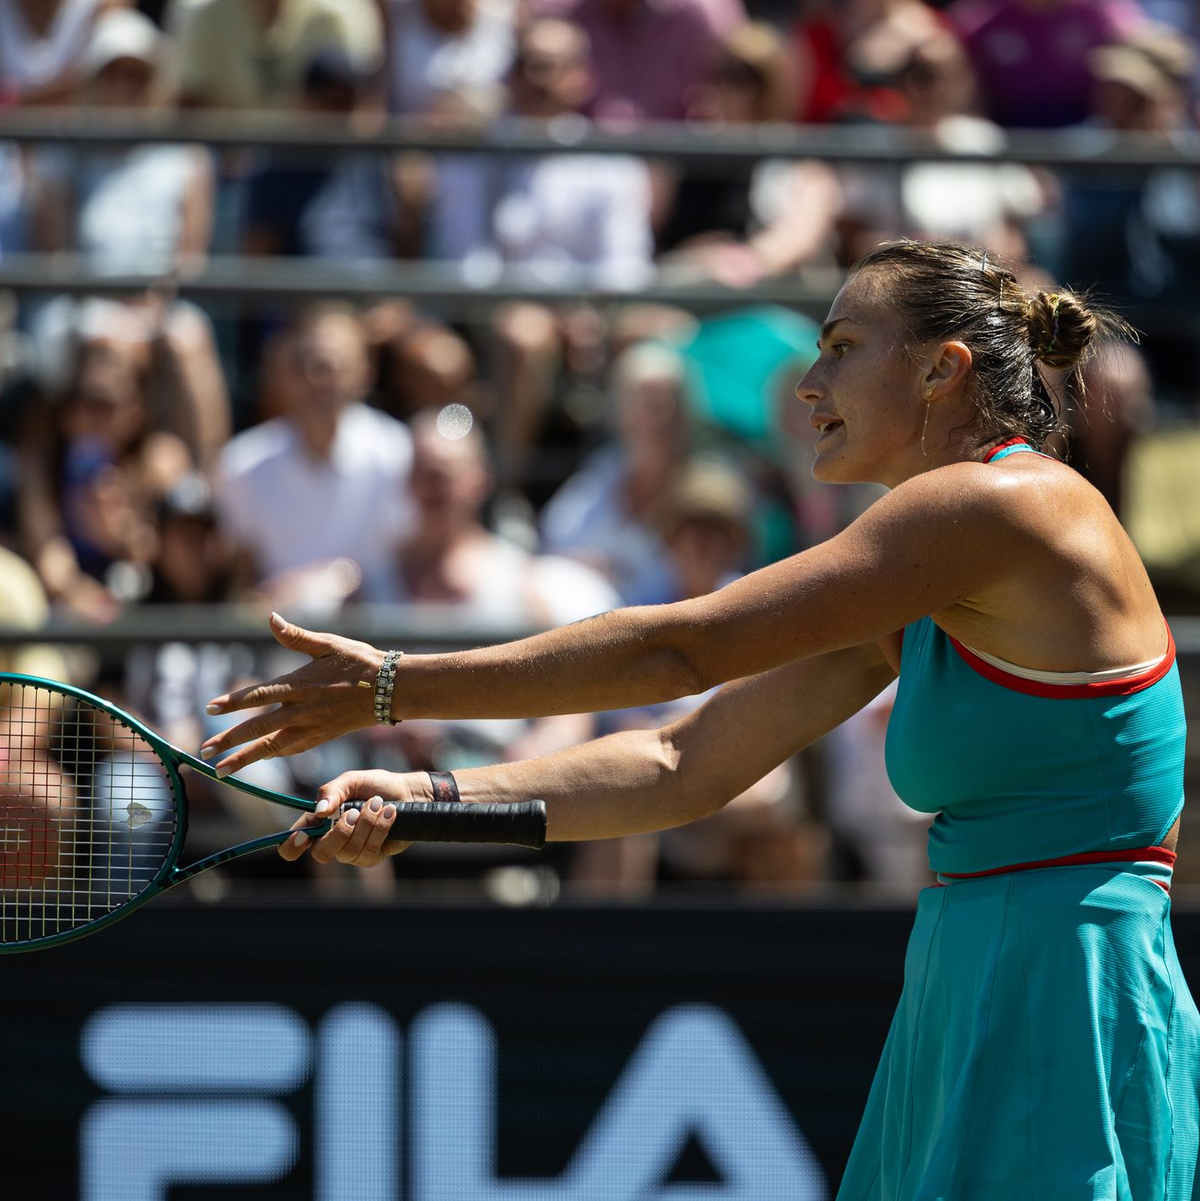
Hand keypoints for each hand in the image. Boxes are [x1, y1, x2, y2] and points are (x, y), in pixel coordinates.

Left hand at [201, 612, 386, 775]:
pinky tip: (262, 758)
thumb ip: (296, 636)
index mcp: (301, 684)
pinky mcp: (323, 736)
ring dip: (245, 759)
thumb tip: (271, 618)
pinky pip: (293, 749)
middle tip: (205, 751)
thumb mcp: (328, 644)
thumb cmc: (361, 662)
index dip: (233, 702)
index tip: (210, 709)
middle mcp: (303, 710)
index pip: (260, 694)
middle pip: (259, 728)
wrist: (392, 689)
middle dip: (231, 741)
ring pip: (272, 747)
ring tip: (222, 770)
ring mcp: (313, 727)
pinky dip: (273, 755)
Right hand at [278, 770, 421, 866]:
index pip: (293, 845)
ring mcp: (351, 851)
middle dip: (339, 833)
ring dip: (365, 824)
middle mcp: (331, 840)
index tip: (303, 836)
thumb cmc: (375, 786)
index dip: (291, 846)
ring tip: (377, 803)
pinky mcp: (371, 856)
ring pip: (349, 850)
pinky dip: (380, 827)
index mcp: (318, 822)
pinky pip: (369, 849)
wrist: (407, 792)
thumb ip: (332, 791)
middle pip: (321, 853)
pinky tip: (389, 812)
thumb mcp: (351, 780)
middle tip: (353, 812)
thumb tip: (320, 811)